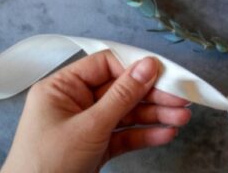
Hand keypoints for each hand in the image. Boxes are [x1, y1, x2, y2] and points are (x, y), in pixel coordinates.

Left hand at [1, 51, 191, 172]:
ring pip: (127, 113)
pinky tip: (165, 134)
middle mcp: (74, 103)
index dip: (135, 67)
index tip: (163, 74)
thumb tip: (147, 66)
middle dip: (152, 96)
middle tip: (181, 99)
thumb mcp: (88, 127)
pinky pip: (124, 135)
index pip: (105, 65)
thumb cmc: (46, 165)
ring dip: (155, 116)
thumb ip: (121, 96)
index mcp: (61, 88)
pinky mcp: (95, 147)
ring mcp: (86, 126)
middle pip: (121, 89)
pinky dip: (145, 135)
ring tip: (181, 119)